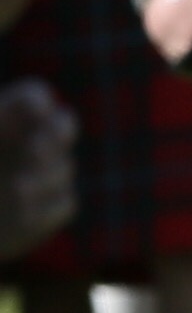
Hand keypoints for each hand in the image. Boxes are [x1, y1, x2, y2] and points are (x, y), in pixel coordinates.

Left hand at [0, 77, 74, 260]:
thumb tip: (34, 110)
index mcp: (6, 121)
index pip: (34, 97)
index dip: (34, 103)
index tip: (29, 114)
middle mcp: (32, 144)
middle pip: (64, 124)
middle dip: (56, 135)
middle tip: (33, 150)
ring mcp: (46, 176)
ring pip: (64, 169)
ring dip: (41, 179)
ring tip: (16, 189)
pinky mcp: (52, 208)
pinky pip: (64, 203)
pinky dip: (44, 209)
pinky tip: (19, 215)